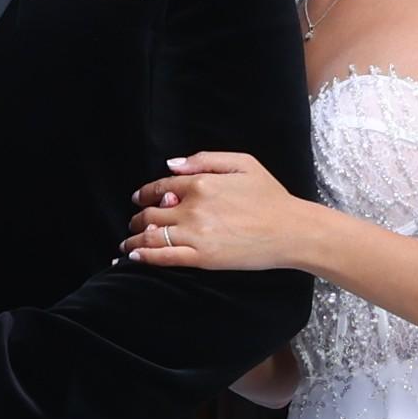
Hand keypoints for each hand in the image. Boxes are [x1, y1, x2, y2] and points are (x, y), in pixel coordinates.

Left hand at [134, 149, 326, 279]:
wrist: (290, 230)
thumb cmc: (270, 196)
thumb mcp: (243, 163)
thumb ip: (204, 160)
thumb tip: (172, 165)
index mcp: (201, 183)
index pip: (160, 187)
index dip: (145, 194)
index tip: (138, 199)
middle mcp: (193, 209)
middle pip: (152, 213)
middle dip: (138, 218)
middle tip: (134, 222)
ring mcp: (196, 235)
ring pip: (152, 236)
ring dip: (134, 239)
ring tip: (127, 244)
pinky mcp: (202, 258)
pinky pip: (164, 257)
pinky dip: (144, 256)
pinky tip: (134, 256)